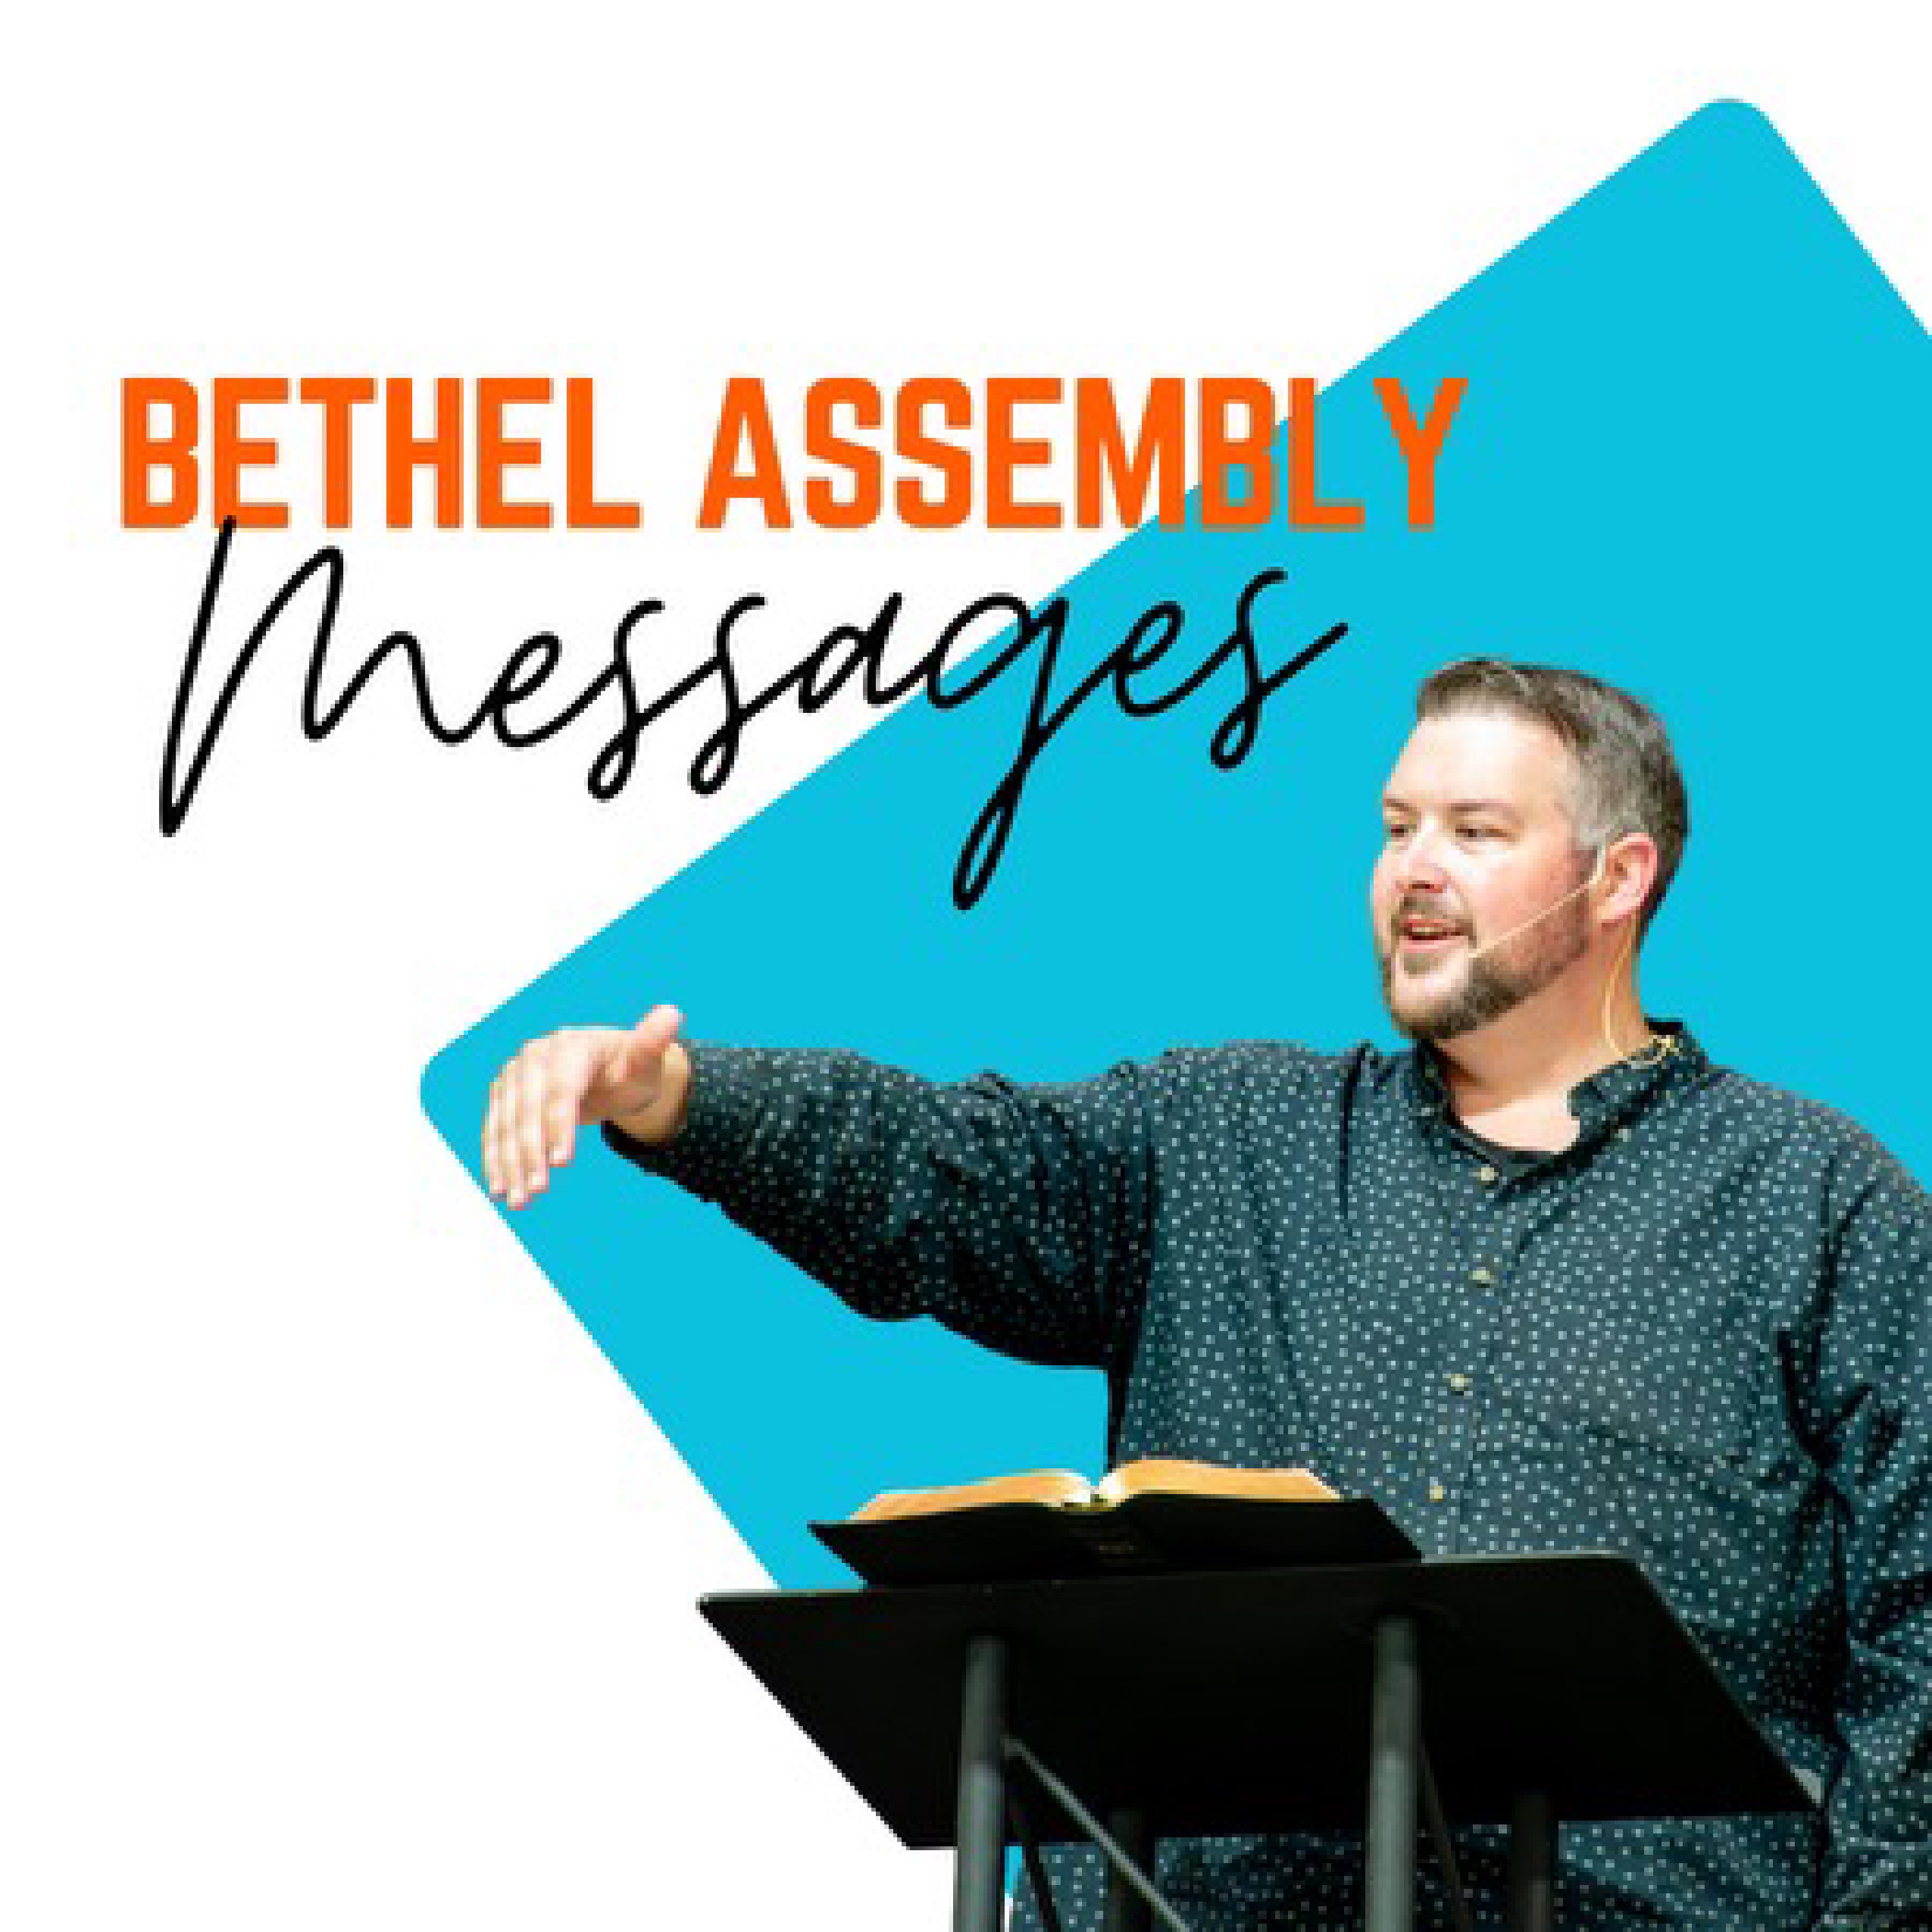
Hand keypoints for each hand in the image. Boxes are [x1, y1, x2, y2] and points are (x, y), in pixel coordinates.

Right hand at [483, 1004, 687, 1207]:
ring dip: (508, 1165)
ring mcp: (515, 1075)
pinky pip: (496, 1130)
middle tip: (538, 1192)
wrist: (608, 1071)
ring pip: (506, 1125)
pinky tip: (500, 1189)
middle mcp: (534, 1057)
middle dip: (530, 1154)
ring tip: (519, 1202)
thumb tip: (672, 1014)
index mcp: (570, 1046)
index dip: (559, 1126)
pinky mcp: (504, 1095)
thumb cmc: (631, 1068)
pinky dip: (496, 1160)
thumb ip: (653, 1041)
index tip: (563, 1163)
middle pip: (527, 1111)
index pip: (560, 1090)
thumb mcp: (646, 1060)